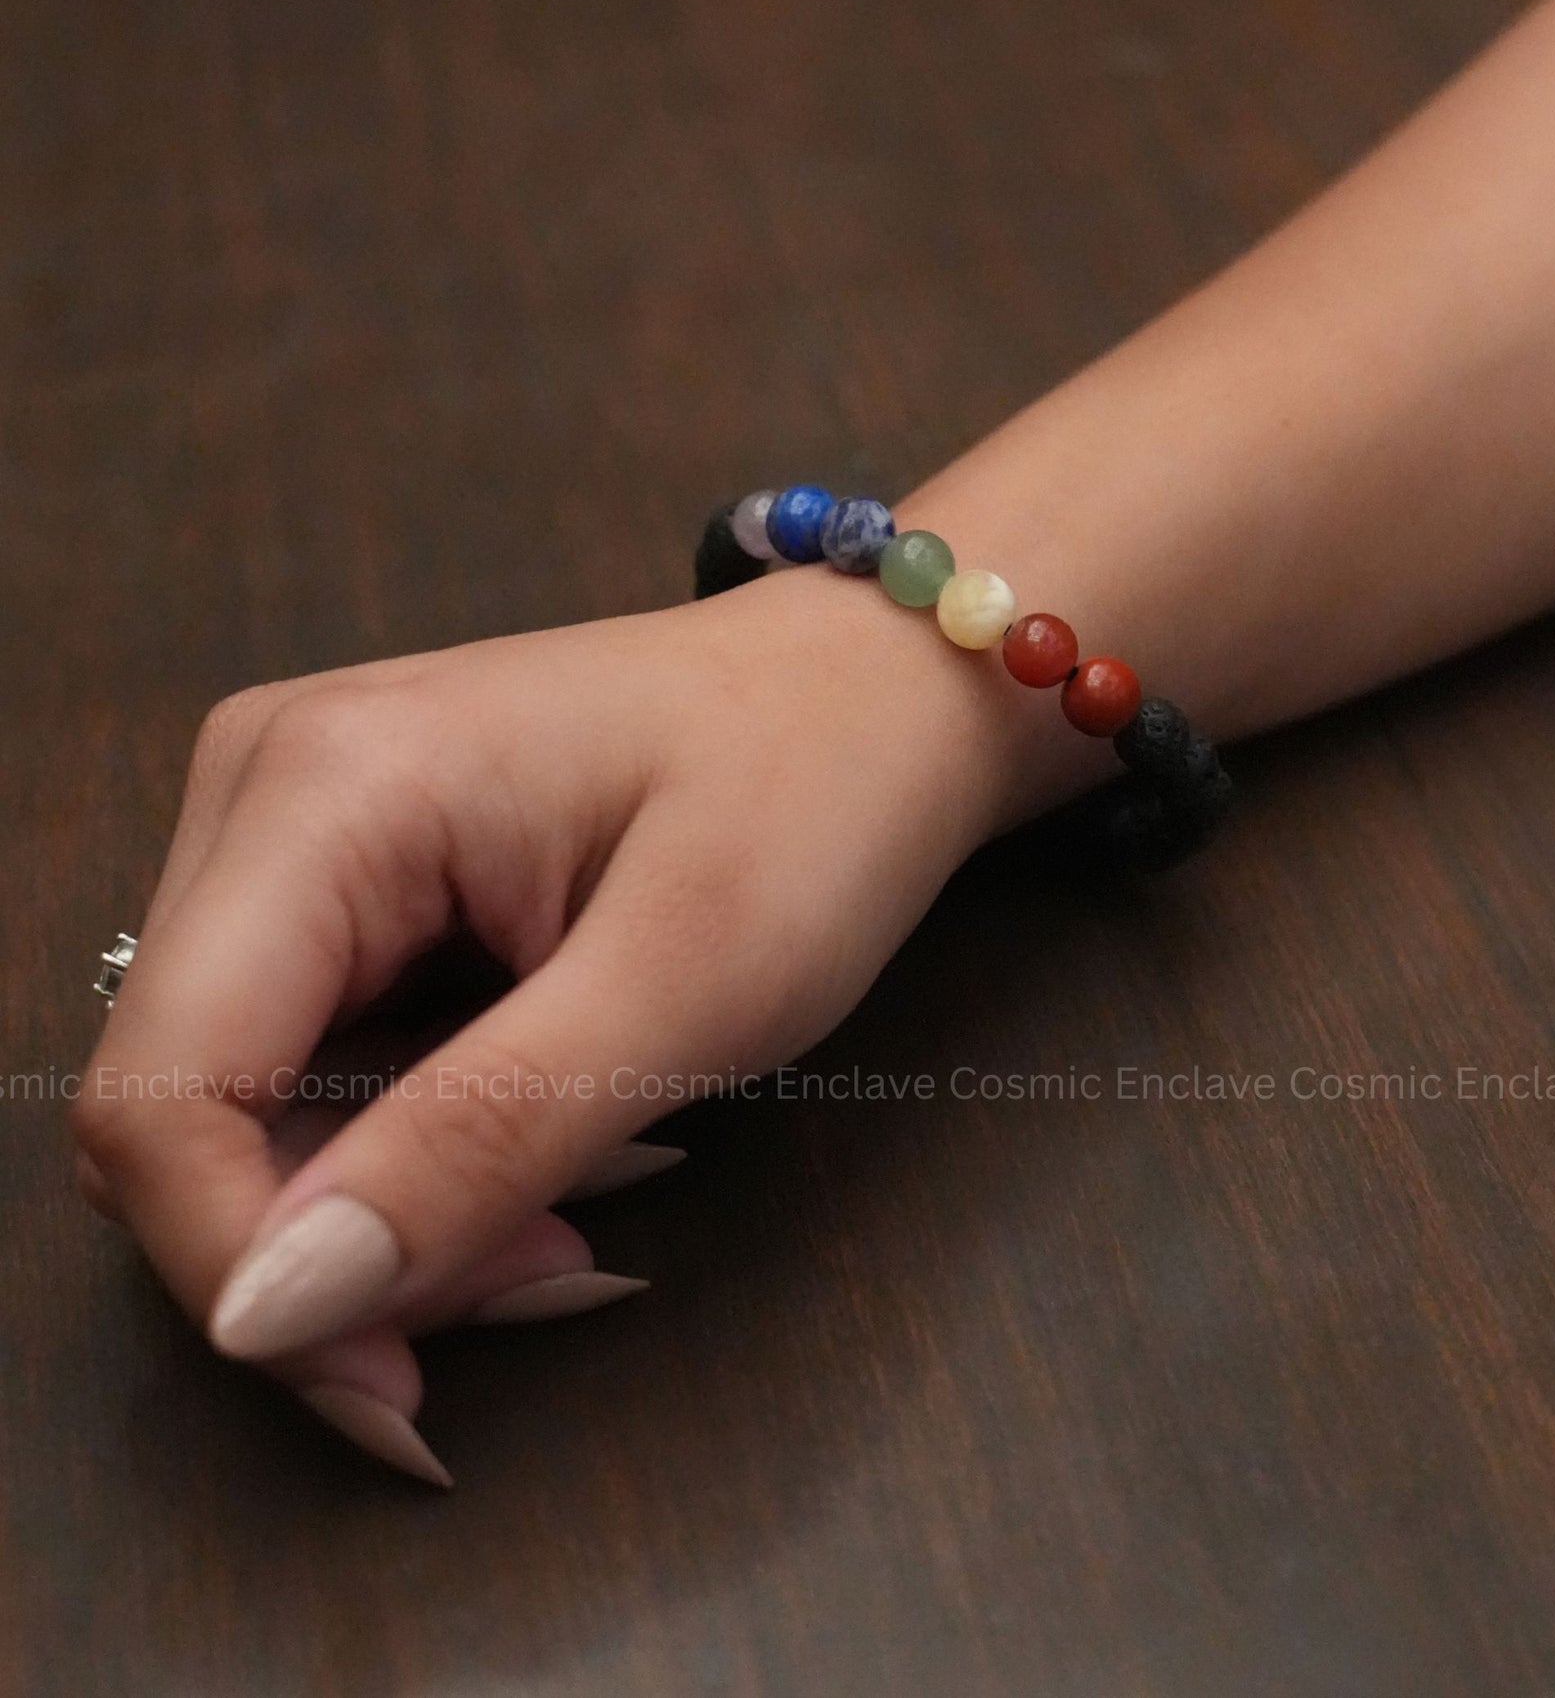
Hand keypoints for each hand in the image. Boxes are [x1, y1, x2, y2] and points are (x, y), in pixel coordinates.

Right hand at [72, 561, 1035, 1480]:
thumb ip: (478, 1141)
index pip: (159, 1095)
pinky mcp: (347, 870)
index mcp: (325, 787)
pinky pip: (317, 1063)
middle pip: (190, 1111)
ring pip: (250, 1107)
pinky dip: (416, 1146)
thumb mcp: (688, 985)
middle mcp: (265, 792)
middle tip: (552, 1270)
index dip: (246, 1272)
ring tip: (577, 1202)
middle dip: (344, 1248)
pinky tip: (551, 1138)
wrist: (876, 691)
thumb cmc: (818, 798)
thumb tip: (267, 1312)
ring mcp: (297, 827)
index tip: (406, 1382)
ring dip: (393, 1206)